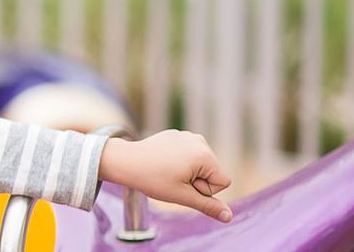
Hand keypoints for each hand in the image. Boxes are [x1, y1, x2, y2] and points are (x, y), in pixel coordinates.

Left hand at [98, 129, 234, 221]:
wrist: (124, 161)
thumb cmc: (151, 179)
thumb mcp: (182, 196)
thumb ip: (208, 206)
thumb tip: (229, 217)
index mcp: (205, 155)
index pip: (224, 182)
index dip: (204, 190)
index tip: (183, 185)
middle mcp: (200, 141)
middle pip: (213, 172)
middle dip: (197, 181)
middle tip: (172, 178)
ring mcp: (189, 136)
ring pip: (201, 164)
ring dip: (188, 172)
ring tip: (167, 170)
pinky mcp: (178, 135)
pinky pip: (189, 155)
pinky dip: (179, 161)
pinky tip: (163, 162)